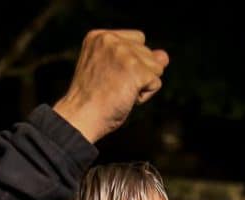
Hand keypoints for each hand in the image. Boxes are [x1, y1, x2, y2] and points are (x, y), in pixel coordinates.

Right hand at [53, 30, 168, 142]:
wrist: (80, 118)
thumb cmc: (92, 100)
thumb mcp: (111, 71)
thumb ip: (136, 58)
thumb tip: (164, 56)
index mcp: (99, 36)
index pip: (138, 40)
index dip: (132, 62)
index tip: (109, 77)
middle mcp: (111, 40)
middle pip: (148, 53)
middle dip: (137, 73)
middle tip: (111, 88)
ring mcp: (124, 54)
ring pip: (156, 67)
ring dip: (142, 84)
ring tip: (118, 92)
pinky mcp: (136, 70)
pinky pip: (156, 83)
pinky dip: (144, 96)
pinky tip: (124, 99)